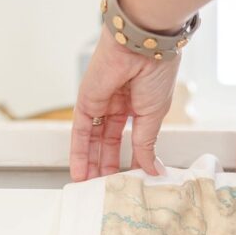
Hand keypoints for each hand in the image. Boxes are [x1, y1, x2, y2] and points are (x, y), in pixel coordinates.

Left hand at [70, 25, 179, 180]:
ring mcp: (101, 102)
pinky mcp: (86, 101)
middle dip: (107, 166)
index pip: (132, 139)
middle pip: (109, 142)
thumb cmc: (156, 71)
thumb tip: (154, 170)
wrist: (143, 44)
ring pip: (93, 140)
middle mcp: (119, 104)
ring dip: (91, 164)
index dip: (132, 161)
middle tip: (105, 190)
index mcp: (140, 105)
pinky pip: (80, 132)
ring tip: (89, 188)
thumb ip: (146, 145)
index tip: (133, 182)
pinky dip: (79, 152)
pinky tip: (79, 172)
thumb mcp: (154, 116)